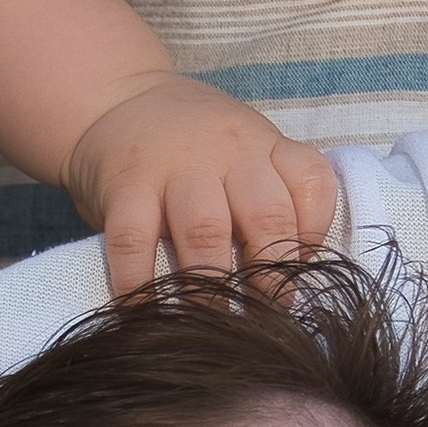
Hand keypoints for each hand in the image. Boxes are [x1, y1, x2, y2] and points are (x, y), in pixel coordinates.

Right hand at [62, 75, 341, 295]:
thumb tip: (298, 274)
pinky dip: (140, 282)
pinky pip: (134, 240)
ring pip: (204, 230)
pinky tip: (145, 313)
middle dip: (271, 276)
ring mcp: (173, 166)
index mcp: (263, 145)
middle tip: (268, 320)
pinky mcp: (124, 185)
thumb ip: (273, 193)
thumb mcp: (243, 149)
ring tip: (215, 328)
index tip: (304, 274)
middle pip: (264, 215)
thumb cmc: (192, 144)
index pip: (310, 182)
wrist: (113, 98)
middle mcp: (226, 152)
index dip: (315, 233)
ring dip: (213, 288)